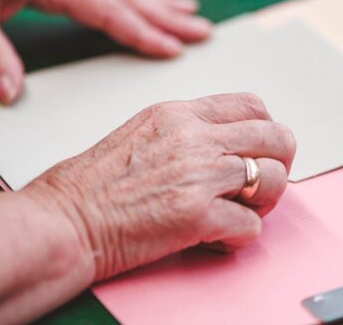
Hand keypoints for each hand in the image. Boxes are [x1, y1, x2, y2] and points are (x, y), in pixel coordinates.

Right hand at [22, 93, 296, 281]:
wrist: (64, 220)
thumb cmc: (93, 183)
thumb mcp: (144, 131)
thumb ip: (188, 130)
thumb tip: (229, 143)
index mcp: (180, 113)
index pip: (253, 105)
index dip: (265, 131)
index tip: (256, 151)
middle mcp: (195, 137)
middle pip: (277, 138)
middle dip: (278, 164)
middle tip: (258, 186)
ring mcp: (199, 175)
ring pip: (273, 179)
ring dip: (264, 202)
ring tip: (239, 212)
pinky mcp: (197, 215)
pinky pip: (252, 226)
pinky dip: (240, 236)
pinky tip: (216, 237)